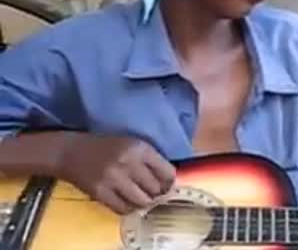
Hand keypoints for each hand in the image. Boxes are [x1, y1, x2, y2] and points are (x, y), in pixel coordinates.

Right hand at [56, 133, 175, 214]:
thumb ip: (150, 160)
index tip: (167, 185)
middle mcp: (128, 162)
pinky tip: (127, 202)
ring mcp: (113, 179)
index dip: (169, 182)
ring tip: (141, 198)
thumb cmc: (106, 147)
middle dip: (156, 193)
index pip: (167, 172)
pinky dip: (129, 208)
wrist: (71, 152)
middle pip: (155, 189)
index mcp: (140, 148)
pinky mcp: (100, 192)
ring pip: (142, 201)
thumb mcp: (132, 144)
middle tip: (152, 193)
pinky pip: (123, 208)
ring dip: (144, 203)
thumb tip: (170, 181)